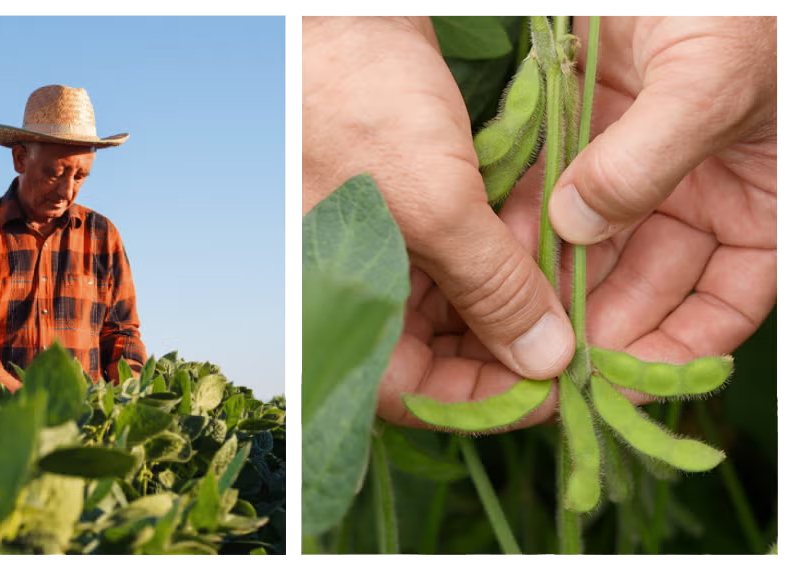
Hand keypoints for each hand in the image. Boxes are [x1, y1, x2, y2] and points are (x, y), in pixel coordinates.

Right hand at [303, 16, 574, 430]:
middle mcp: (365, 292)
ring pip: (465, 306)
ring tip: (579, 294)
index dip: (488, 401)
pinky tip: (551, 248)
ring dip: (521, 301)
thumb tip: (547, 361)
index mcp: (343, 309)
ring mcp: (390, 253)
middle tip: (583, 341)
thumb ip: (493, 289)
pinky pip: (468, 258)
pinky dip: (510, 257)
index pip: (418, 393)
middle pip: (446, 355)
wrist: (340, 22)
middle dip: (513, 349)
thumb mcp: (434, 206)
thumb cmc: (358, 107)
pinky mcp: (415, 215)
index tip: (560, 388)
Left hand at [503, 16, 776, 397]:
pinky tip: (488, 255)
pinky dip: (521, 226)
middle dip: (592, 326)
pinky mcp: (584, 140)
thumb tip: (577, 229)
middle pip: (644, 289)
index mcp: (759, 203)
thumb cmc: (734, 6)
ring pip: (589, 251)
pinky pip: (548, 198)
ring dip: (547, 284)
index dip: (676, 352)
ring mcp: (635, 171)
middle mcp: (697, 197)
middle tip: (536, 360)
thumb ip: (648, 161)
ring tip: (503, 319)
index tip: (616, 382)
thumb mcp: (711, 81)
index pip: (724, 306)